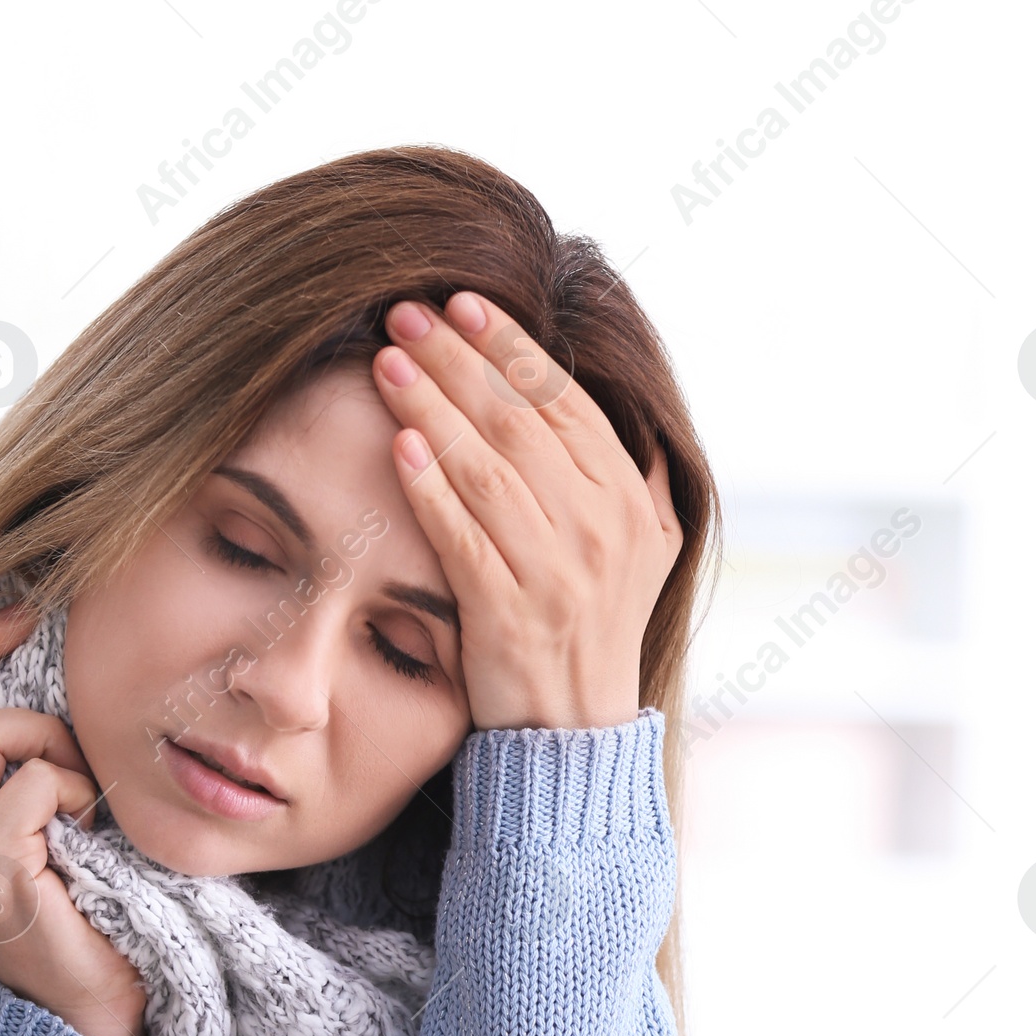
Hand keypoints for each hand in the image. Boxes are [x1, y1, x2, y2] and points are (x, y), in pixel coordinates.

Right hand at [0, 608, 150, 1035]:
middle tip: (33, 629)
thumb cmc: (84, 912)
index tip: (9, 609)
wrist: (97, 1013)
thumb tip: (41, 670)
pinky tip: (90, 841)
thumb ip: (17, 768)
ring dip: (46, 748)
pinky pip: (31, 782)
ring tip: (79, 801)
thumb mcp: (38, 828)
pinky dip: (73, 794)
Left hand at [372, 292, 683, 731]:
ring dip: (431, 406)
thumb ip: (643, 476)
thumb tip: (633, 409)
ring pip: (486, 467)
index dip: (510, 345)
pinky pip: (462, 536)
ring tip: (386, 361)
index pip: (563, 400)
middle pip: (518, 419)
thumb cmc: (596, 628)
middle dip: (458, 357)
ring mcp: (557, 572)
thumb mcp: (650, 550)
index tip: (464, 302)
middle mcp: (602, 527)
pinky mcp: (509, 613)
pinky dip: (430, 487)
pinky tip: (398, 445)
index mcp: (631, 498)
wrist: (574, 733)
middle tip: (407, 312)